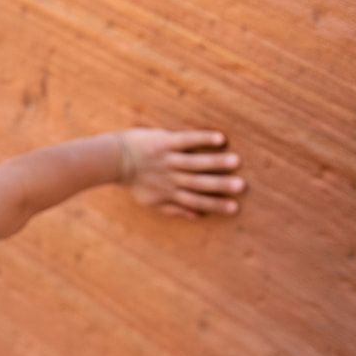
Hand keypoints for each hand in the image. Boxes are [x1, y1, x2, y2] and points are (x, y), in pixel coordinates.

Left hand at [119, 129, 244, 217]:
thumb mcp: (151, 200)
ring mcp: (168, 158)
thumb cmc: (135, 181)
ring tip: (235, 162)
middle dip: (220, 185)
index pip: (196, 200)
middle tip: (241, 186)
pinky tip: (220, 138)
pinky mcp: (165, 141)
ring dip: (215, 162)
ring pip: (195, 162)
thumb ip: (174, 209)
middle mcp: (171, 177)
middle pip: (199, 182)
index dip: (215, 204)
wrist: (114, 159)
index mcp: (170, 192)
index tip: (234, 208)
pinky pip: (186, 140)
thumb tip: (197, 217)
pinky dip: (202, 139)